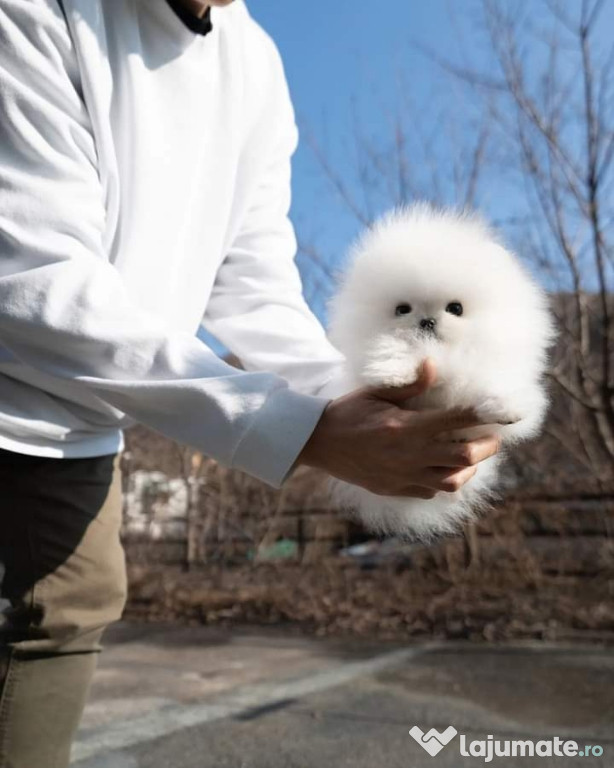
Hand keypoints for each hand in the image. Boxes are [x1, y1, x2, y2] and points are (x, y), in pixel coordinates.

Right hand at [297, 359, 500, 498]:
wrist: (319, 443)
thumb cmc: (348, 413)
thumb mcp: (376, 392)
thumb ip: (410, 385)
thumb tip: (433, 365)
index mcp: (406, 426)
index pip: (458, 419)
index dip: (485, 414)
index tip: (506, 412)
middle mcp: (409, 454)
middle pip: (466, 457)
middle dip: (487, 447)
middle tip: (491, 438)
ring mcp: (403, 476)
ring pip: (453, 481)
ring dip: (468, 469)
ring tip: (469, 457)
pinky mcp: (396, 489)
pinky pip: (431, 491)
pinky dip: (443, 481)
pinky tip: (441, 468)